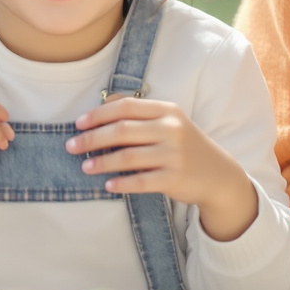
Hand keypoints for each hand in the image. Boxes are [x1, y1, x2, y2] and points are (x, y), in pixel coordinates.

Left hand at [65, 95, 258, 242]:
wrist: (218, 174)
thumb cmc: (184, 145)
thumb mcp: (169, 122)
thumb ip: (140, 113)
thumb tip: (103, 104)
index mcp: (167, 111)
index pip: (125, 107)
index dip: (98, 114)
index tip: (77, 123)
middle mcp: (171, 129)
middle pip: (122, 130)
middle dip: (92, 138)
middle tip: (71, 146)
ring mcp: (173, 154)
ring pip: (128, 156)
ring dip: (102, 162)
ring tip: (84, 167)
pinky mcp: (174, 178)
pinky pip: (140, 181)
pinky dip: (121, 183)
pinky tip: (107, 185)